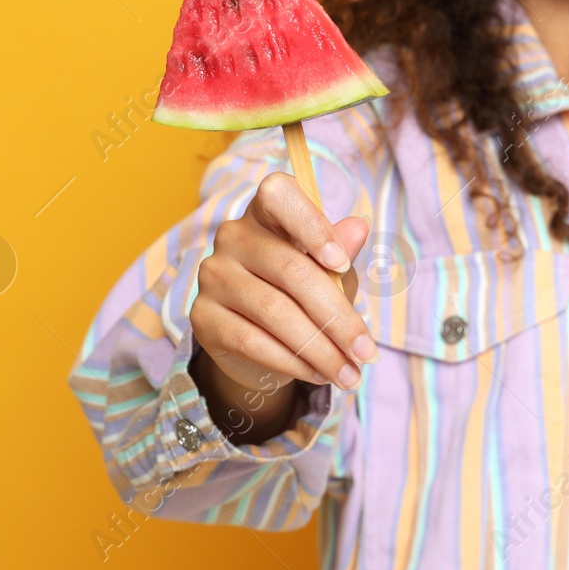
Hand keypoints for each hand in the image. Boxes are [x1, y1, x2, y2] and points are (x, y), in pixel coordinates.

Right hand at [193, 172, 376, 398]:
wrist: (255, 340)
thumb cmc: (300, 292)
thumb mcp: (328, 271)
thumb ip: (341, 252)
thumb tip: (359, 226)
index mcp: (266, 212)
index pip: (279, 195)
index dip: (311, 225)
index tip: (342, 263)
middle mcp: (233, 237)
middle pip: (291, 270)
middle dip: (337, 318)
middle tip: (366, 351)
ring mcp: (213, 276)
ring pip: (274, 312)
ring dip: (319, 349)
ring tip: (349, 374)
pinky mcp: (202, 317)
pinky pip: (252, 341)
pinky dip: (292, 362)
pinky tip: (317, 374)